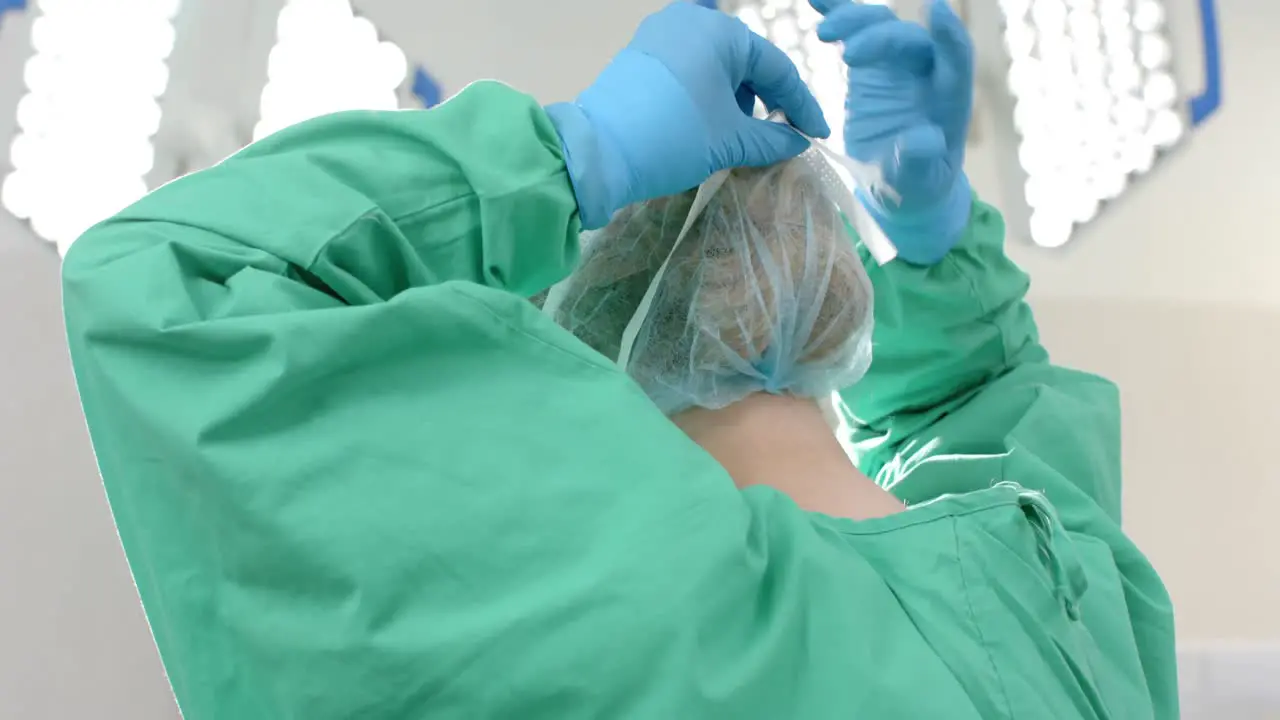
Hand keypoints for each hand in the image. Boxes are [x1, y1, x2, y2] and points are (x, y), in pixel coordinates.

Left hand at [546, 2, 830, 228]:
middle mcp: (691, 21)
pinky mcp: (640, 54)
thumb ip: (771, 138)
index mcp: (721, 32)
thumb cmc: (673, 137)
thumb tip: (796, 141)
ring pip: (715, 64)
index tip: (816, 134)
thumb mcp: (729, 141)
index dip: (801, 105)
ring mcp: (661, 34)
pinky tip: (709, 122)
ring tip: (737, 135)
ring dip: (734, 97)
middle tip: (779, 135)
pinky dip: (706, 93)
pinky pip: (688, 68)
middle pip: (745, 62)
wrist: (597, 153)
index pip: (776, 68)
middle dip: (765, 100)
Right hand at [812, 0, 974, 263]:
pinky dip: (837, 13)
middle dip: (880, 38)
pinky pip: (854, 33)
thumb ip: (919, 161)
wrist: (898, 185)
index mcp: (948, 98)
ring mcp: (895, 65)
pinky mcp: (868, 66)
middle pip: (907, 38)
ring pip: (879, 26)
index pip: (955, 58)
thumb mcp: (918, 182)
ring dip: (854, 21)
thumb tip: (921, 139)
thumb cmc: (916, 185)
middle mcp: (925, 72)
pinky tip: (815, 0)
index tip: (935, 10)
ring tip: (824, 32)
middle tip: (847, 57)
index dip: (948, 34)